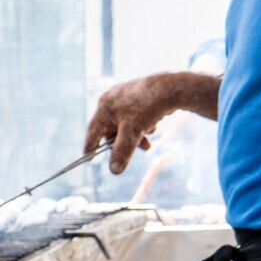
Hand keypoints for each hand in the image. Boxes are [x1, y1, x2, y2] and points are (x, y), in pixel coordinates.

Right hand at [83, 73, 209, 175]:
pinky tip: (152, 126)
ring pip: (125, 125)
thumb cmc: (147, 108)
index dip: (91, 147)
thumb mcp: (133, 134)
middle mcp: (111, 101)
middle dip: (124, 143)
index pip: (93, 131)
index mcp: (104, 107)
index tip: (88, 160)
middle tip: (133, 152)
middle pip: (111, 130)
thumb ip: (121, 153)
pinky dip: (141, 126)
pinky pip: (134, 117)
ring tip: (148, 144)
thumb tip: (114, 171)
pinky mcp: (137, 97)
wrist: (171, 89)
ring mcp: (124, 97)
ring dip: (135, 137)